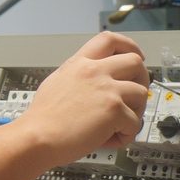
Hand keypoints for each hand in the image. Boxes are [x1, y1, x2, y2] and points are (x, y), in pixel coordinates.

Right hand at [20, 31, 148, 162]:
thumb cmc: (42, 118)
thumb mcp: (58, 82)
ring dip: (135, 111)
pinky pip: (135, 123)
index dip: (129, 45)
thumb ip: (80, 76)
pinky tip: (109, 139)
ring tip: (118, 125)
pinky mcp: (114, 110)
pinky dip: (125, 135)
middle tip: (134, 96)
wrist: (36, 137)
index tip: (136, 56)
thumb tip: (95, 84)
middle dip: (142, 79)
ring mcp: (107, 89)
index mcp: (80, 63)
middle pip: (135, 61)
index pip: (110, 39)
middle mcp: (95, 71)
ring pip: (141, 93)